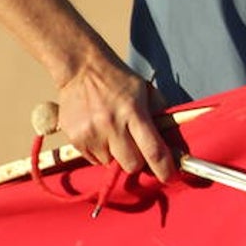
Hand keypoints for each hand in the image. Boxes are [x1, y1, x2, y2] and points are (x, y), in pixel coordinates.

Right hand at [56, 59, 175, 182]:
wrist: (82, 69)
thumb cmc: (118, 79)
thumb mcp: (145, 90)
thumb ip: (159, 114)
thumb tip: (170, 139)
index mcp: (133, 112)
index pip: (152, 150)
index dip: (164, 168)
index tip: (169, 177)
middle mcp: (111, 125)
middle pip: (132, 165)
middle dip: (138, 162)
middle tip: (137, 148)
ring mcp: (91, 134)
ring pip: (111, 164)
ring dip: (117, 156)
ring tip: (114, 135)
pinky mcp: (75, 139)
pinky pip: (93, 160)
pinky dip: (101, 153)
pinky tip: (100, 133)